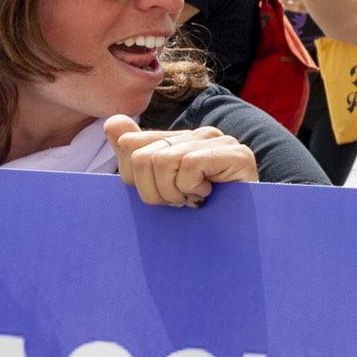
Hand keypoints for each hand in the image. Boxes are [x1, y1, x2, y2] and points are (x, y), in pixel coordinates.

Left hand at [105, 117, 257, 206]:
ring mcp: (219, 141)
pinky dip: (192, 188)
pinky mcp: (236, 153)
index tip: (160, 194)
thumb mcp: (161, 188)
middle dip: (153, 191)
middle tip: (179, 201)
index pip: (129, 144)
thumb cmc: (202, 213)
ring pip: (162, 160)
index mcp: (179, 140)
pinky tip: (209, 194)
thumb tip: (112, 122)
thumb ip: (135, 156)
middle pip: (141, 156)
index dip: (133, 178)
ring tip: (194, 198)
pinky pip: (189, 165)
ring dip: (174, 192)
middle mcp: (198, 134)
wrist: (245, 234)